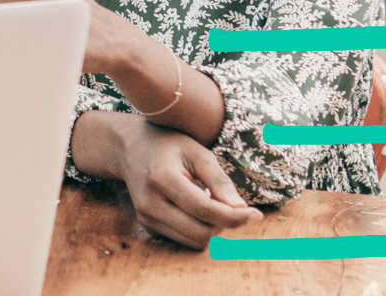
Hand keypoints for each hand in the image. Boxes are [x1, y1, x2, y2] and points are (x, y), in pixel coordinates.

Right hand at [110, 115, 261, 248]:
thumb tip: (241, 210)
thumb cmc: (167, 145)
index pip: (205, 210)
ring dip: (211, 227)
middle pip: (201, 232)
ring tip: (208, 202)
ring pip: (194, 241)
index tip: (256, 214)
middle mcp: (149, 203)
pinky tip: (194, 208)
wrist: (129, 148)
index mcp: (162, 179)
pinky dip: (197, 228)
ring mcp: (146, 217)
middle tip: (228, 203)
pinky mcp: (147, 225)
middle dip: (223, 223)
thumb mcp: (197, 152)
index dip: (235, 216)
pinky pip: (183, 239)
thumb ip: (219, 180)